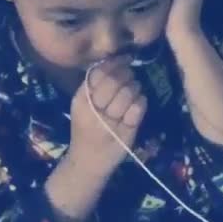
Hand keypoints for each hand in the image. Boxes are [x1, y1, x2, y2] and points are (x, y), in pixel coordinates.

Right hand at [68, 59, 146, 177]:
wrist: (87, 162)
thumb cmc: (87, 128)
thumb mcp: (83, 105)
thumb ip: (95, 84)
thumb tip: (116, 60)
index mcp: (80, 100)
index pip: (98, 73)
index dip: (115, 63)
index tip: (125, 59)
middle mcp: (93, 111)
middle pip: (114, 82)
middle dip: (126, 74)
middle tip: (131, 75)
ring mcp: (109, 123)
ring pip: (127, 93)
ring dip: (135, 87)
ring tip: (135, 89)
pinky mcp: (125, 133)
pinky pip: (138, 108)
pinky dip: (142, 101)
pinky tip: (139, 102)